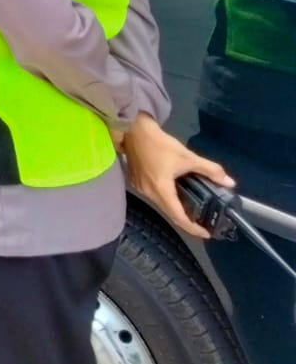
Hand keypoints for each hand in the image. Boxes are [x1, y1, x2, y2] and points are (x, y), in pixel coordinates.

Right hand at [120, 113, 235, 239]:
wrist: (133, 129)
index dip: (193, 228)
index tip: (206, 233)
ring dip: (176, 209)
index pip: (178, 217)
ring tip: (191, 208)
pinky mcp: (136, 181)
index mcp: (161, 190)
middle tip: (203, 222)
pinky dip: (166, 199)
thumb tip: (229, 183)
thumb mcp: (187, 156)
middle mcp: (149, 193)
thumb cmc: (159, 144)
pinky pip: (154, 196)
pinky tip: (175, 193)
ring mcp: (140, 188)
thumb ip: (209, 170)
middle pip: (170, 213)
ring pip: (161, 205)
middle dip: (187, 220)